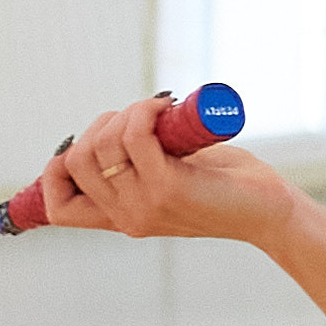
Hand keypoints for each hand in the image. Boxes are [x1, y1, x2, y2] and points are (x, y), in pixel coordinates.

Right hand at [37, 95, 296, 245]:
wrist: (270, 210)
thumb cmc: (225, 184)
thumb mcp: (168, 176)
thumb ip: (139, 162)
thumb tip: (114, 125)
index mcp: (121, 217)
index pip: (57, 207)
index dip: (55, 171)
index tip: (87, 141)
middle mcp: (126, 216)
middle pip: (74, 162)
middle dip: (99, 126)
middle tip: (139, 117)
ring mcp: (144, 204)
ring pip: (100, 146)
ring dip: (125, 114)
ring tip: (157, 110)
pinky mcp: (168, 188)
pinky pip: (134, 137)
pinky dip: (143, 111)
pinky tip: (164, 108)